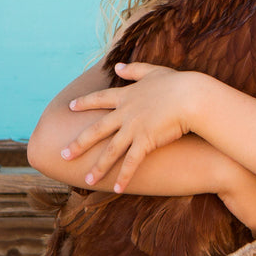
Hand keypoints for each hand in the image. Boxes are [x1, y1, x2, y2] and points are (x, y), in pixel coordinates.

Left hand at [62, 62, 208, 193]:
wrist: (191, 96)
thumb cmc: (178, 83)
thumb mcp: (154, 71)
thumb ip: (135, 69)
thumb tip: (118, 66)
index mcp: (127, 95)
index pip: (100, 99)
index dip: (84, 102)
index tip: (70, 106)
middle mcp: (125, 113)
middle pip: (96, 130)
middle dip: (79, 144)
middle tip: (63, 154)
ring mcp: (133, 128)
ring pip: (110, 151)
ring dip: (98, 167)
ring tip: (88, 181)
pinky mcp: (145, 141)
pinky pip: (131, 162)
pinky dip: (124, 176)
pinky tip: (117, 189)